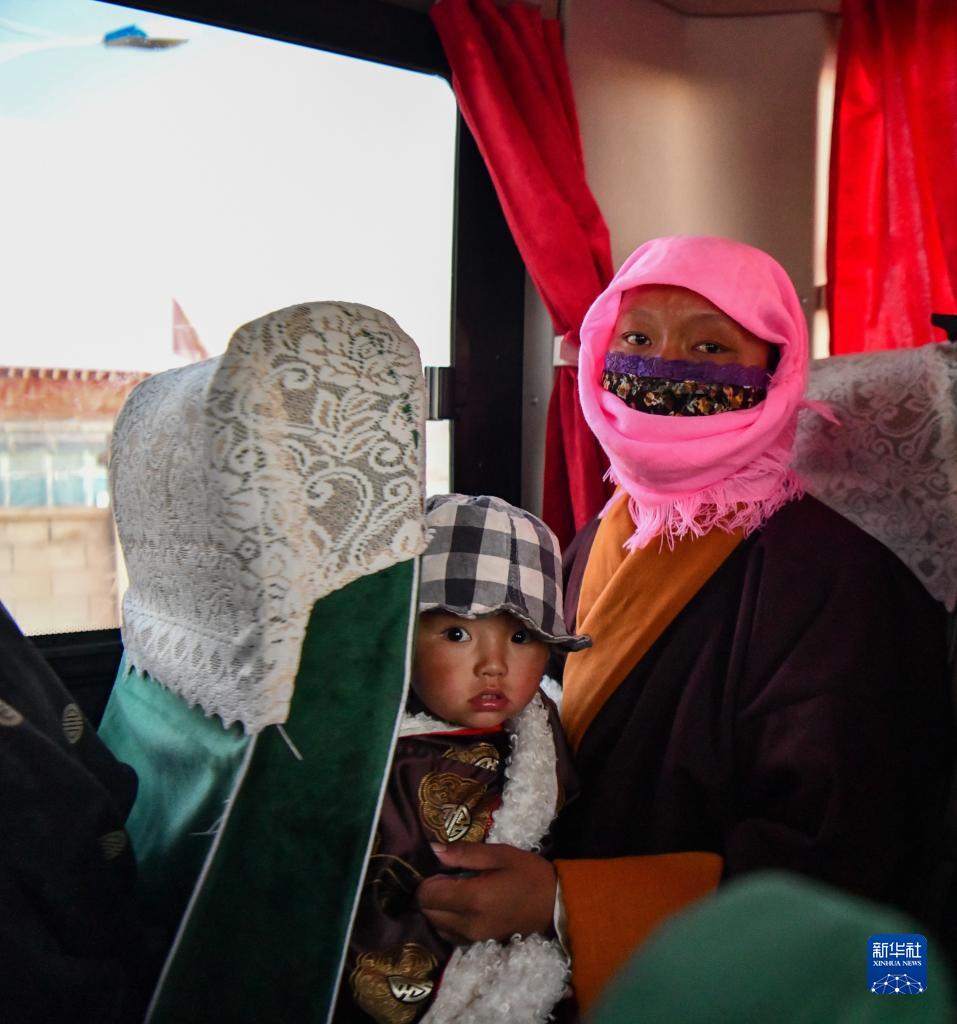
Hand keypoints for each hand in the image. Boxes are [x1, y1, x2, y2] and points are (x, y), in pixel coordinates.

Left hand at [417, 842, 556, 944]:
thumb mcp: (499, 854)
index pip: (427, 895)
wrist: (555, 906)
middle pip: (427, 912)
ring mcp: (472, 938)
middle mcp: (467, 923)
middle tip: (447, 877)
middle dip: (430, 894)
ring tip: (456, 890)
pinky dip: (447, 920)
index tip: (442, 869)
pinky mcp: (477, 944)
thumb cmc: (529, 874)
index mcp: (473, 898)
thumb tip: (433, 850)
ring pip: (435, 924)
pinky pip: (448, 934)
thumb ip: (464, 853)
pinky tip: (462, 905)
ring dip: (437, 908)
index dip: (427, 880)